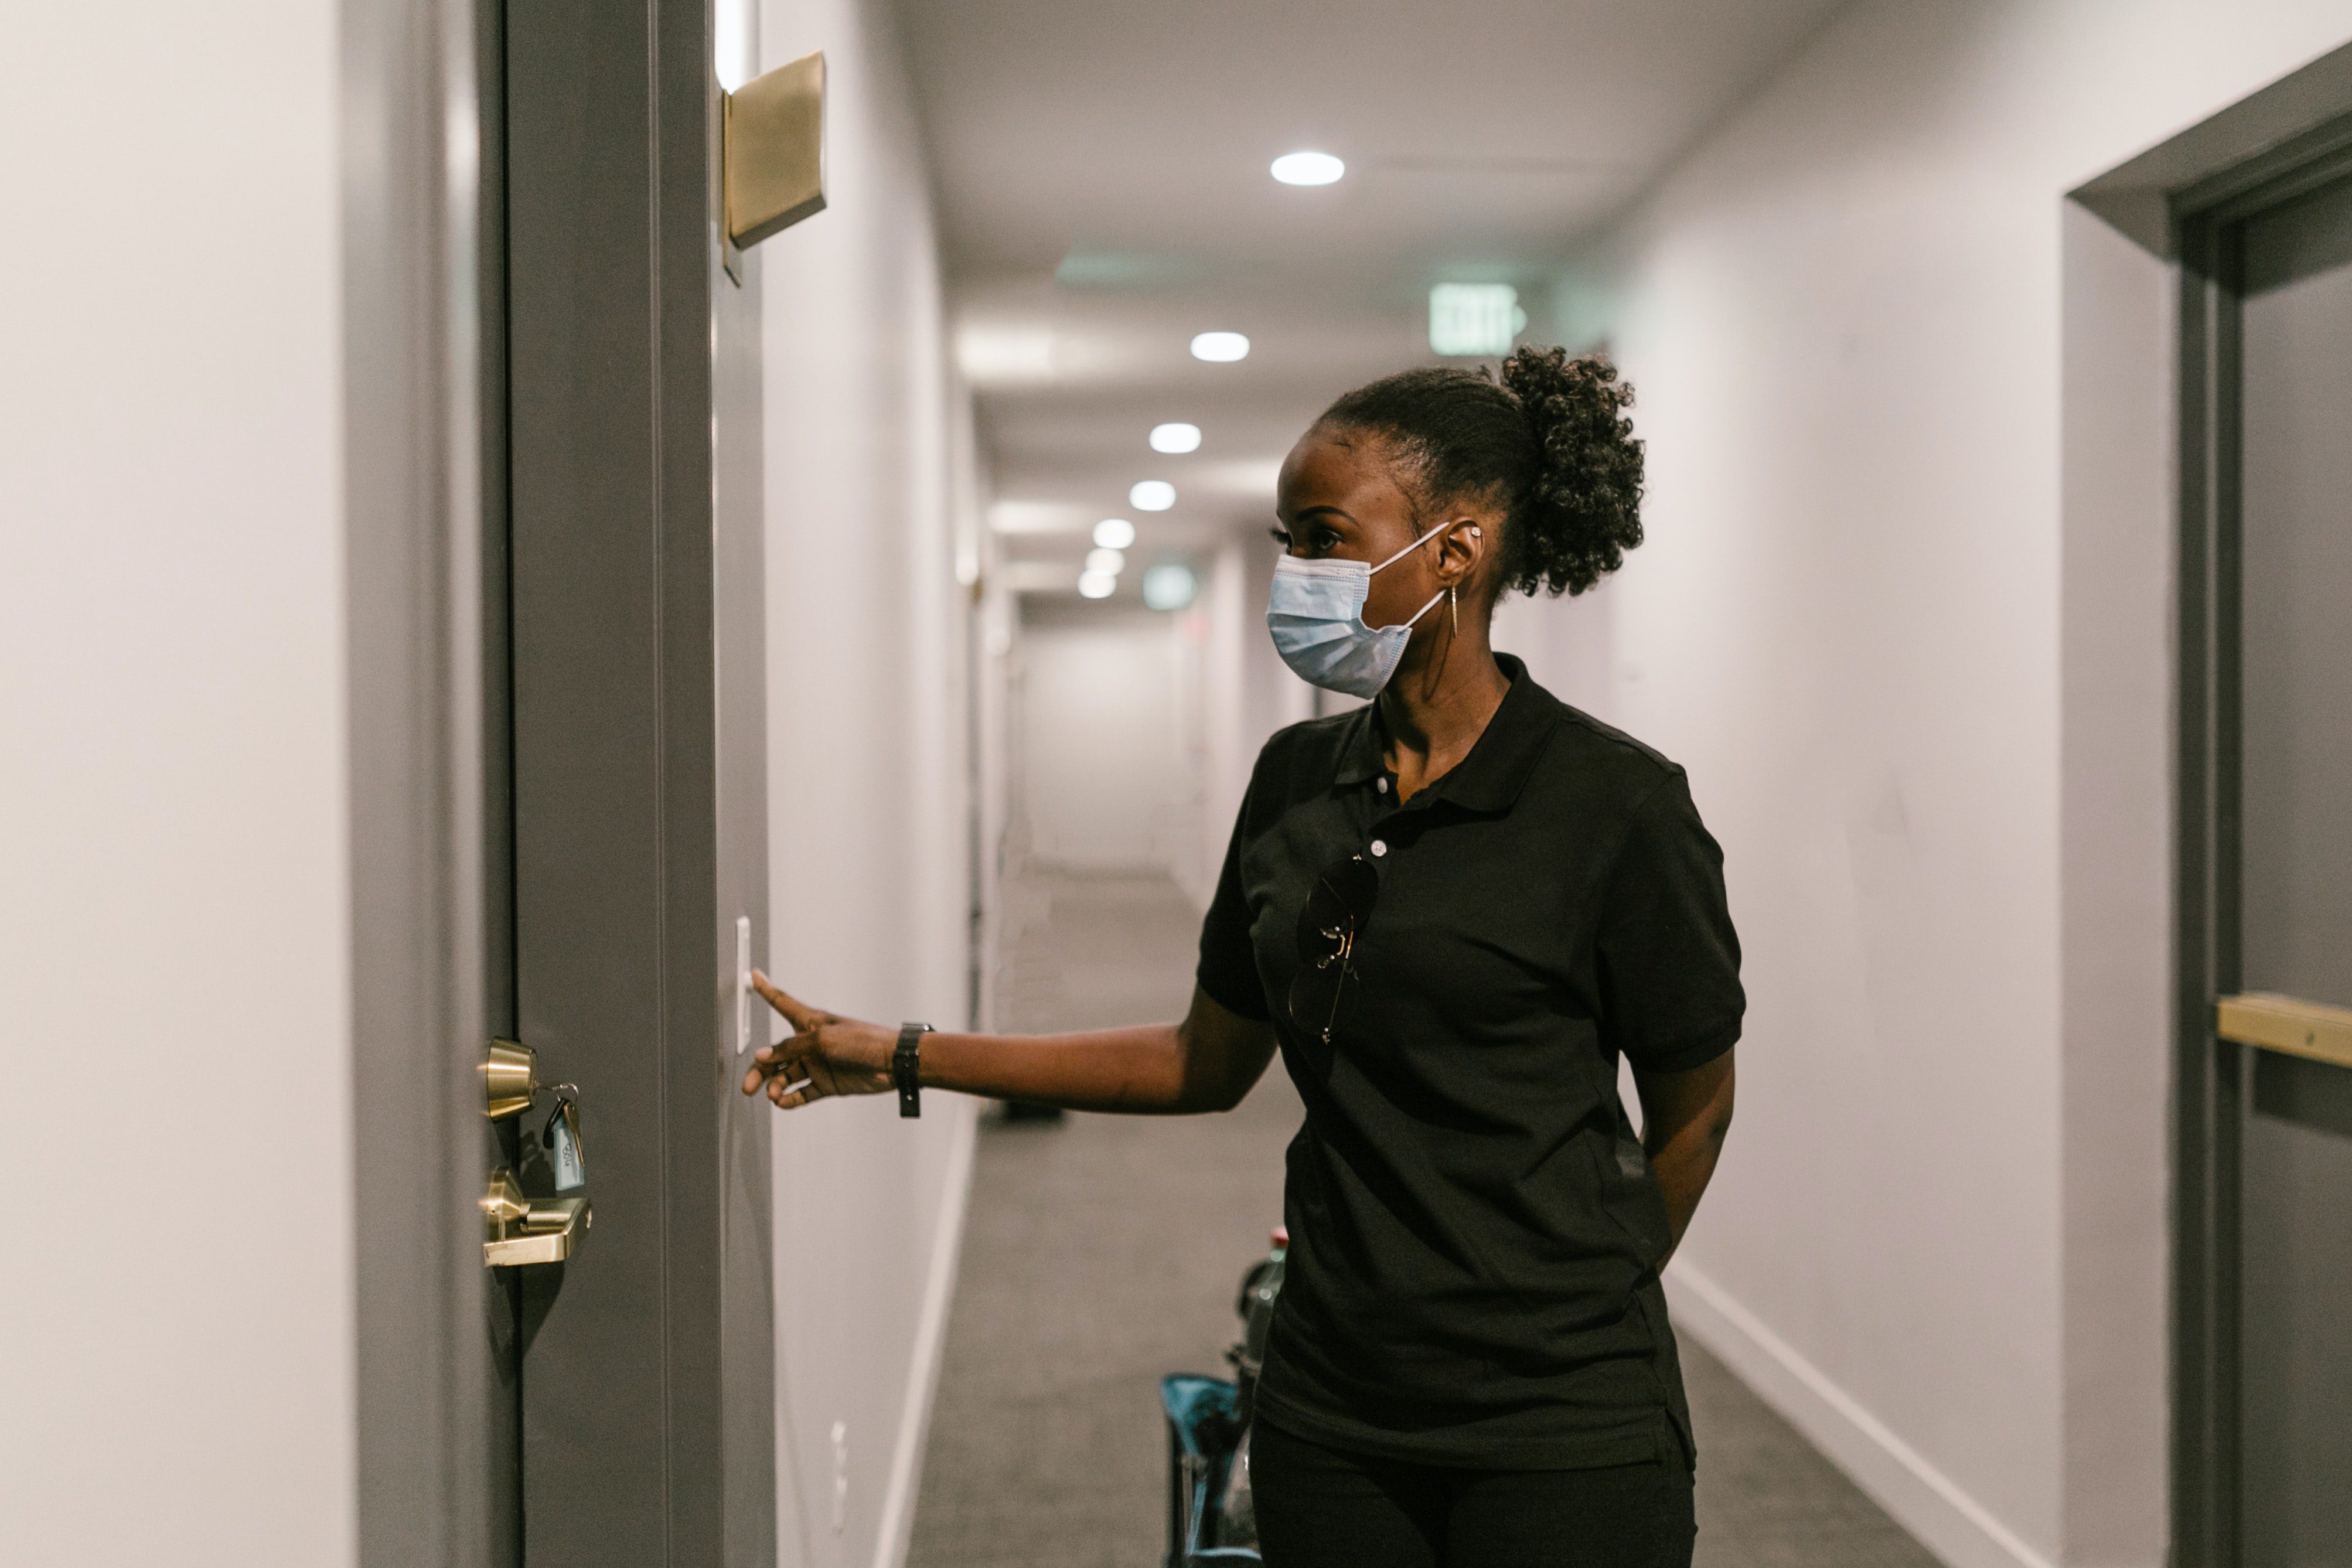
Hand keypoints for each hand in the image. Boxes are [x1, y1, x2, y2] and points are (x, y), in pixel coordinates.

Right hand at [739, 971, 895, 1108]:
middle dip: (760, 1069)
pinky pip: (802, 1092)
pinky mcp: (827, 1083)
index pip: (782, 1002)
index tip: (753, 976)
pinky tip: (784, 1102)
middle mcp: (810, 1043)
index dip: (766, 989)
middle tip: (748, 1086)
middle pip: (775, 1054)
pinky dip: (791, 1099)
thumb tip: (762, 1056)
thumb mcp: (823, 1040)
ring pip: (786, 1076)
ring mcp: (818, 1064)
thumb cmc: (863, 1041)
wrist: (892, 1063)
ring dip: (776, 1086)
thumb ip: (791, 1048)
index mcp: (810, 1022)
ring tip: (774, 1095)